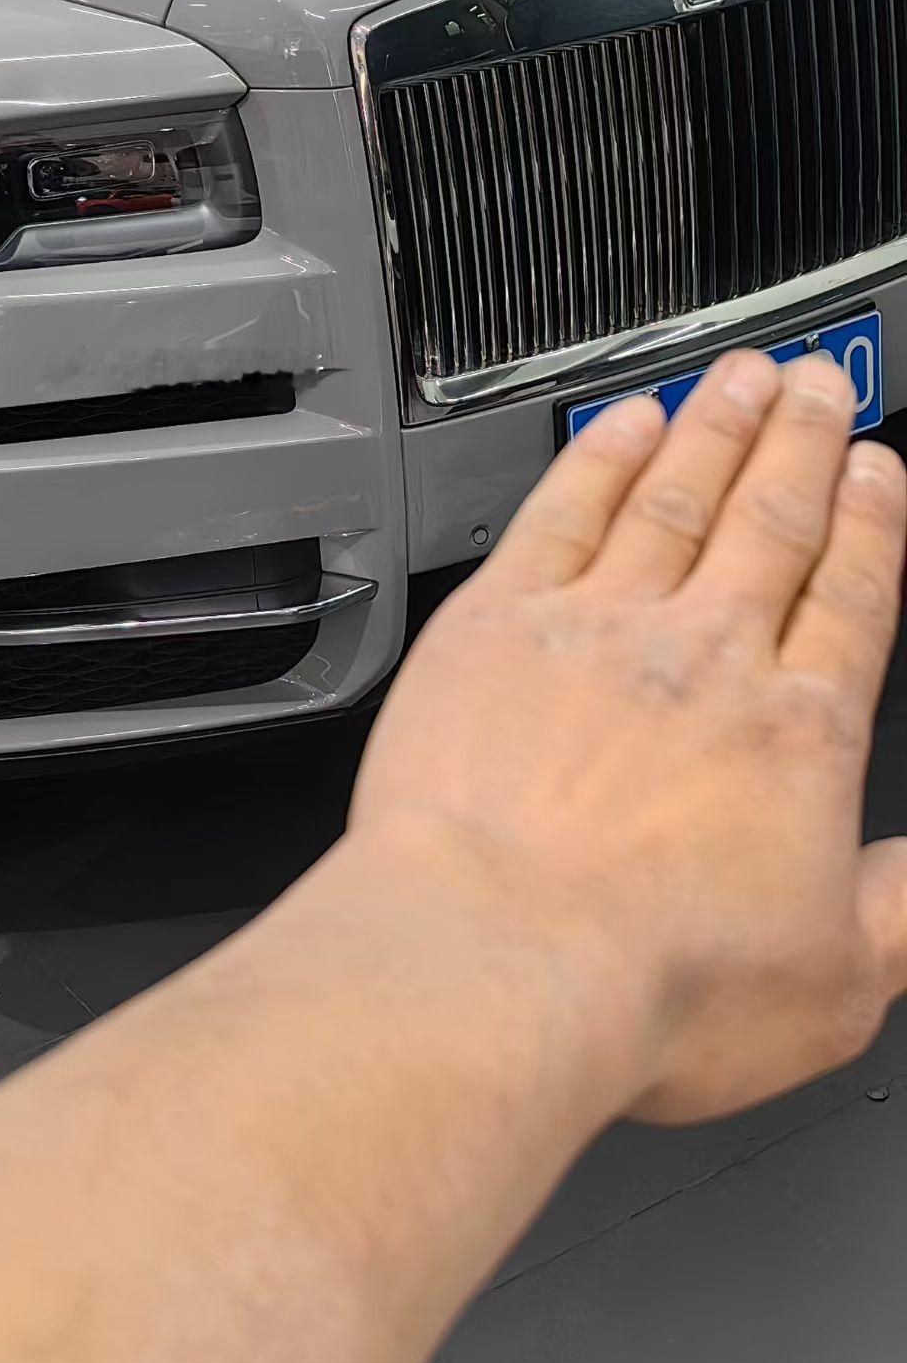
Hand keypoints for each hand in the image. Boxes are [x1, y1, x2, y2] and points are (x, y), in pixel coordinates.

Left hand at [351, 350, 906, 1122]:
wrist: (497, 960)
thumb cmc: (649, 984)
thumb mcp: (837, 982)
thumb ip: (904, 911)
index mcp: (797, 732)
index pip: (852, 598)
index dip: (873, 524)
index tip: (879, 470)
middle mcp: (706, 657)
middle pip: (771, 521)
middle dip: (804, 445)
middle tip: (821, 385)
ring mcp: (600, 629)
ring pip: (674, 497)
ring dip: (714, 429)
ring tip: (742, 378)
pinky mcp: (498, 626)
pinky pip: (562, 515)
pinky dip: (598, 460)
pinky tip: (622, 425)